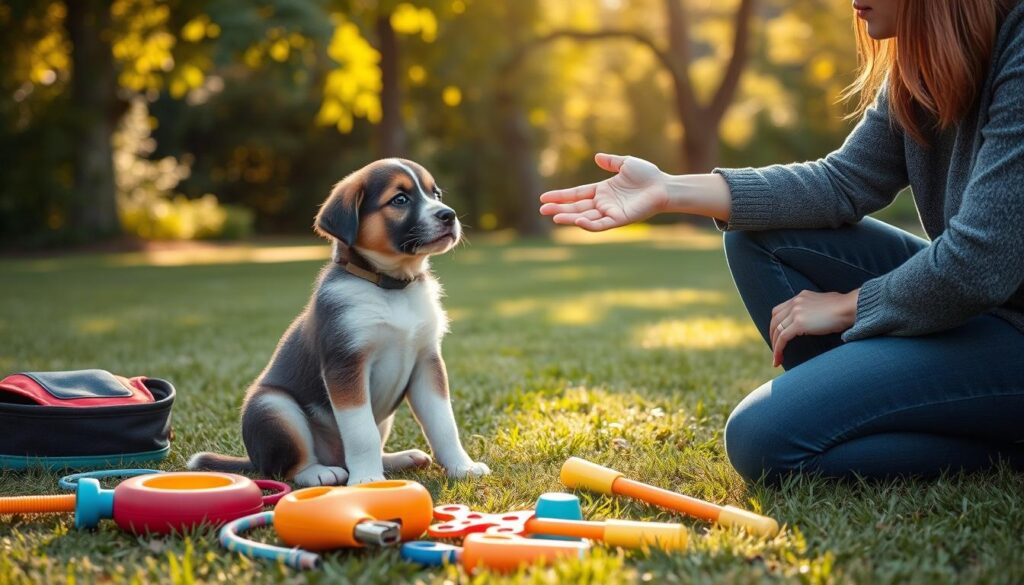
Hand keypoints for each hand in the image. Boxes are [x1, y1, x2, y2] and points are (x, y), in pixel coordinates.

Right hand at [539, 153, 668, 231]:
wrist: (664, 186)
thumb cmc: (648, 175)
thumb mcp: (626, 163)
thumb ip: (611, 161)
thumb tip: (597, 157)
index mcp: (602, 191)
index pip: (576, 195)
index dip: (560, 196)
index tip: (543, 198)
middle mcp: (603, 203)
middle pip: (576, 207)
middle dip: (559, 209)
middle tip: (542, 209)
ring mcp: (610, 212)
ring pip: (585, 217)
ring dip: (569, 218)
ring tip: (554, 217)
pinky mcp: (619, 219)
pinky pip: (601, 224)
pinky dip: (589, 224)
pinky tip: (578, 221)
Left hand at [770, 289, 858, 366]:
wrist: (850, 307)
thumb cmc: (845, 308)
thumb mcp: (825, 304)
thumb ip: (815, 309)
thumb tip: (815, 319)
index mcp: (800, 297)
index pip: (779, 310)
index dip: (776, 324)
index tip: (777, 336)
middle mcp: (795, 302)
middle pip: (775, 320)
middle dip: (772, 336)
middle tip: (776, 349)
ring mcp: (796, 312)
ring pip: (777, 331)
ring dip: (775, 346)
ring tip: (777, 360)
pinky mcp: (799, 323)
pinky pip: (783, 338)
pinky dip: (778, 350)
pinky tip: (779, 360)